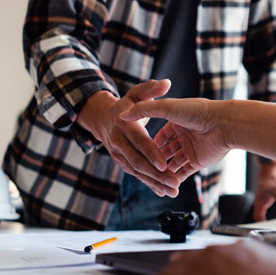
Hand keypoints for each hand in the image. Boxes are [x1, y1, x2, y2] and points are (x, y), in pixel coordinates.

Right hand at [77, 80, 180, 195]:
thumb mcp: (136, 94)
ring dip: (155, 182)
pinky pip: (137, 175)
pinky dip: (150, 184)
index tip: (164, 164)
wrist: (102, 119)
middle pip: (138, 162)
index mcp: (124, 124)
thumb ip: (150, 90)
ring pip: (138, 172)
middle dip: (156, 174)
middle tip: (173, 183)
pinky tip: (162, 191)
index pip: (140, 141)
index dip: (152, 153)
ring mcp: (119, 155)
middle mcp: (119, 142)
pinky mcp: (123, 163)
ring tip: (172, 191)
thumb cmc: (126, 105)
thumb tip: (166, 83)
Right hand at [119, 98, 231, 182]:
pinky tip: (163, 183)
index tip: (136, 149)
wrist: (223, 124)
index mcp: (178, 121)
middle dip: (155, 159)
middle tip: (141, 167)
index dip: (149, 142)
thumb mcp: (167, 107)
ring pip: (174, 162)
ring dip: (163, 170)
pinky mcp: (198, 161)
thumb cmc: (197, 112)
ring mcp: (192, 149)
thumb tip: (123, 115)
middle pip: (166, 150)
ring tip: (150, 177)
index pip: (160, 134)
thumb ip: (145, 109)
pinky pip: (184, 172)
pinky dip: (174, 178)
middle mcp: (185, 135)